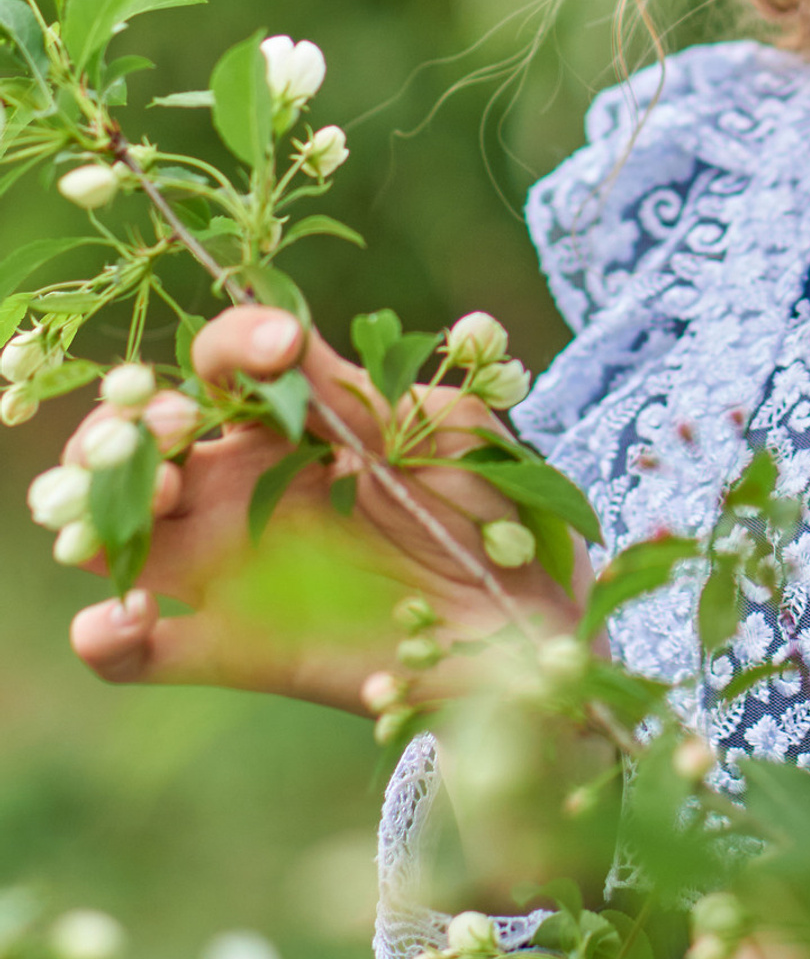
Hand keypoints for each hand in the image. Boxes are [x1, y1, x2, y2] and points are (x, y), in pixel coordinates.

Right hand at [63, 305, 581, 708]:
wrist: (526, 611)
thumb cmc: (495, 504)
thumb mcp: (449, 431)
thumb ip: (372, 390)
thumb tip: (298, 344)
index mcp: (297, 418)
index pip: (225, 362)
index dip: (235, 341)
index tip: (279, 345)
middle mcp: (243, 484)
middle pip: (137, 440)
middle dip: (132, 422)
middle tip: (175, 430)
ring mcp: (229, 565)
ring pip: (113, 531)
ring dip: (99, 509)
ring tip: (161, 498)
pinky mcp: (233, 647)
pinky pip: (137, 653)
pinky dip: (107, 635)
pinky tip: (124, 616)